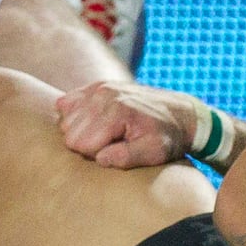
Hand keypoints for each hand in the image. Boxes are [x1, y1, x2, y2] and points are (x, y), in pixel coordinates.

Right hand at [55, 80, 196, 168]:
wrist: (180, 114)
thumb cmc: (167, 136)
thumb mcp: (154, 153)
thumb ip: (126, 157)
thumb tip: (99, 159)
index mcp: (117, 111)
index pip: (80, 144)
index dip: (95, 155)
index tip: (117, 152)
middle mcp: (104, 94)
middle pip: (69, 133)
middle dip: (87, 145)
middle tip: (114, 144)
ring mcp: (98, 87)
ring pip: (65, 121)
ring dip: (83, 132)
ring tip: (109, 134)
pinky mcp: (96, 86)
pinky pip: (66, 104)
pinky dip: (77, 117)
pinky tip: (97, 123)